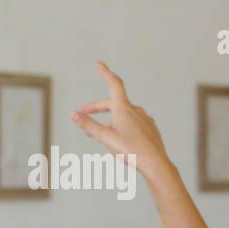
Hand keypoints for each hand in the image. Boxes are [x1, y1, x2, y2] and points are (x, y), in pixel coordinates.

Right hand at [70, 60, 172, 184]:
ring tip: (99, 133)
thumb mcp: (104, 137)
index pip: (113, 83)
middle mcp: (136, 110)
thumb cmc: (130, 151)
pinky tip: (120, 139)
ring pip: (123, 115)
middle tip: (83, 114)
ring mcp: (145, 119)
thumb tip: (73, 114)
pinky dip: (123, 126)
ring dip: (109, 120)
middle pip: (113, 103)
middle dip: (97, 108)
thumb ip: (88, 125)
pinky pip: (134, 124)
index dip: (105, 72)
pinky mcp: (151, 129)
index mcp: (124, 108)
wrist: (156, 164)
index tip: (99, 63)